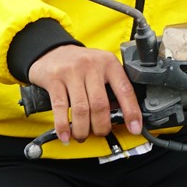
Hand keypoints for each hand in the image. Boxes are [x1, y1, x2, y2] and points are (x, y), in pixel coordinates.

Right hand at [27, 45, 142, 144]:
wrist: (51, 50)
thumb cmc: (80, 63)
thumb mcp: (100, 67)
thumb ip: (111, 86)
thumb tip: (120, 114)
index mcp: (108, 63)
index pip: (125, 89)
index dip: (131, 112)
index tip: (135, 128)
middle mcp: (91, 65)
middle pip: (100, 104)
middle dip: (101, 126)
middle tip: (100, 133)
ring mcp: (71, 71)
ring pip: (81, 109)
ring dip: (82, 129)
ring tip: (82, 136)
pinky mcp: (54, 79)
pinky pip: (60, 107)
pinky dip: (63, 125)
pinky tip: (65, 135)